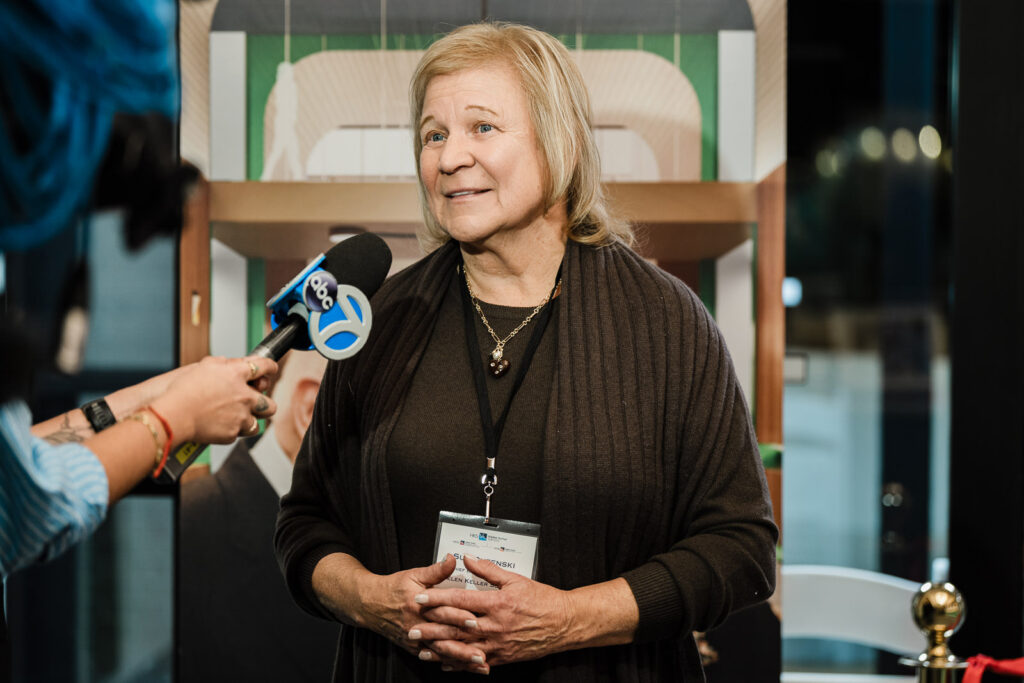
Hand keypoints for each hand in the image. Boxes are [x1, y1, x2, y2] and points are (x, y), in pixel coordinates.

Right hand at [149, 355, 277, 443]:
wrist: (174, 414)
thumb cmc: (184, 390)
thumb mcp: (204, 366)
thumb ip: (224, 364)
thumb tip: (234, 364)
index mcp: (238, 375)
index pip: (265, 367)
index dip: (270, 368)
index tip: (270, 370)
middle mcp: (244, 396)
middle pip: (269, 403)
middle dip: (265, 404)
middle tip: (255, 404)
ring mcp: (240, 417)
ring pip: (257, 423)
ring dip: (249, 420)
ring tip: (235, 417)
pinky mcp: (232, 433)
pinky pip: (238, 433)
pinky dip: (231, 430)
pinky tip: (219, 424)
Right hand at [345, 556, 472, 656]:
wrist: (369, 604)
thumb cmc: (393, 588)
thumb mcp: (414, 575)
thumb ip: (436, 570)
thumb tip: (452, 559)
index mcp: (419, 605)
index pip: (442, 611)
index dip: (459, 615)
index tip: (476, 619)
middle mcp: (417, 624)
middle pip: (444, 635)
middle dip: (465, 644)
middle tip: (484, 650)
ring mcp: (416, 639)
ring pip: (442, 651)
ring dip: (461, 659)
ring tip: (480, 663)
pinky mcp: (414, 648)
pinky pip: (434, 658)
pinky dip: (450, 663)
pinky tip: (464, 668)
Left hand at [409, 555, 575, 669]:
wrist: (564, 624)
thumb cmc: (542, 600)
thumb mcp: (516, 579)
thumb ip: (488, 570)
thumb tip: (468, 558)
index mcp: (497, 603)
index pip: (461, 600)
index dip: (438, 599)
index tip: (421, 598)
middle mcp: (495, 625)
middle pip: (457, 627)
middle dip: (432, 628)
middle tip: (413, 628)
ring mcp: (498, 644)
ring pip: (464, 648)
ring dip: (441, 650)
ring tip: (423, 650)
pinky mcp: (503, 657)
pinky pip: (477, 663)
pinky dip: (460, 664)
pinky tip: (446, 664)